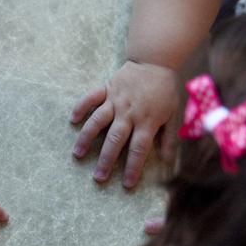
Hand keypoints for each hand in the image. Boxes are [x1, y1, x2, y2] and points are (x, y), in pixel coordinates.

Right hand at [70, 61, 179, 188]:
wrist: (156, 60)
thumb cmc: (165, 90)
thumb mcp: (173, 114)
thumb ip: (169, 138)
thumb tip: (167, 161)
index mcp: (147, 120)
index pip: (139, 149)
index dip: (133, 168)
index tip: (126, 184)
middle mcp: (129, 112)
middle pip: (115, 140)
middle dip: (106, 160)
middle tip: (98, 178)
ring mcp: (115, 100)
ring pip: (98, 121)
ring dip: (86, 138)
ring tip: (77, 154)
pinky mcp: (106, 88)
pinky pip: (90, 98)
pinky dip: (81, 107)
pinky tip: (72, 119)